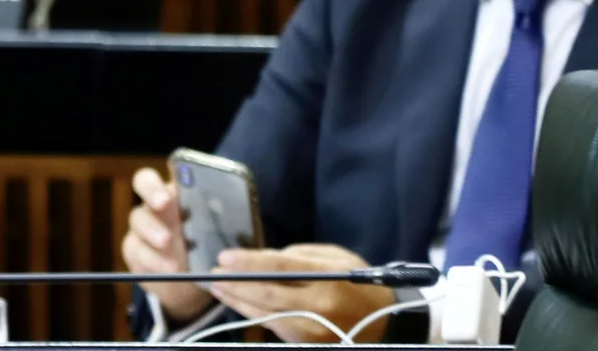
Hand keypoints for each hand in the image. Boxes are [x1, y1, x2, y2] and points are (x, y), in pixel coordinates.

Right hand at [121, 167, 213, 324]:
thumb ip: (226, 220)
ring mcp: (142, 226)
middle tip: (165, 204)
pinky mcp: (136, 251)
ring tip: (168, 244)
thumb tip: (241, 219)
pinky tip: (169, 269)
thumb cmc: (210, 247)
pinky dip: (153, 261)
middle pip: (142, 183)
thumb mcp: (221, 232)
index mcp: (178, 191)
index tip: (174, 182)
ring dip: (152, 231)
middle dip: (153, 192)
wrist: (191, 280)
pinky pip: (137, 251)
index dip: (167, 173)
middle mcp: (156, 203)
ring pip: (137, 219)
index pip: (166, 171)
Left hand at [210, 244, 396, 342]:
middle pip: (268, 294)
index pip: (281, 267)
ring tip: (217, 288)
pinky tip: (238, 303)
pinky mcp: (308, 344)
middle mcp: (320, 306)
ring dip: (237, 301)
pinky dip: (253, 314)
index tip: (224, 257)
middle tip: (212, 273)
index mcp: (329, 279)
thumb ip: (299, 254)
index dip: (249, 262)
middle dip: (235, 283)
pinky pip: (273, 327)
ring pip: (266, 314)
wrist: (384, 322)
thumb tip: (263, 257)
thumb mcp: (335, 257)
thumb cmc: (358, 283)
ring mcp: (313, 329)